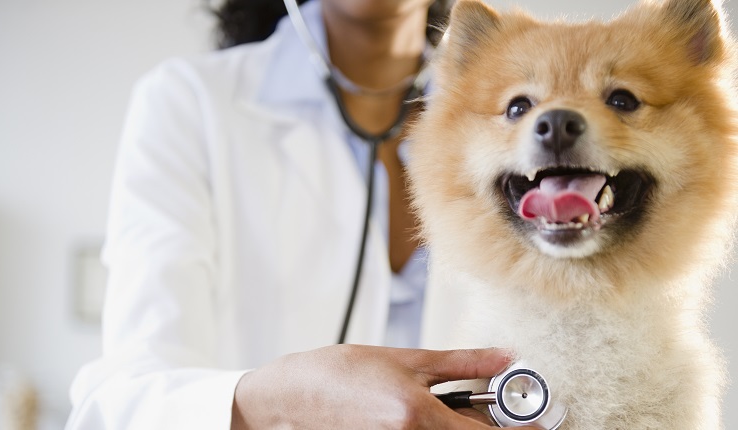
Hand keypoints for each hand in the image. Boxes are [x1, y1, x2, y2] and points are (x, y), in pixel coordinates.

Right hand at [231, 345, 539, 428]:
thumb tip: (504, 358)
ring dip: (465, 427)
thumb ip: (460, 364)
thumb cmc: (340, 371)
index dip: (521, 429)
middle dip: (491, 425)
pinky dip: (442, 429)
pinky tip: (436, 412)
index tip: (540, 420)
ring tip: (461, 404)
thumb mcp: (405, 359)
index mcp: (418, 417)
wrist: (292, 396)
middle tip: (495, 402)